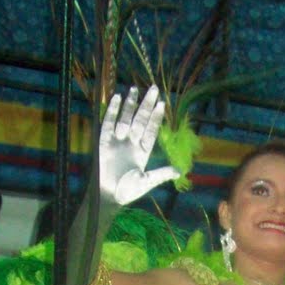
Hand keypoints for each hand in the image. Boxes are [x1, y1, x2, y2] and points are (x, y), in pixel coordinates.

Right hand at [98, 85, 178, 204]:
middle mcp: (132, 143)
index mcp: (143, 151)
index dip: (156, 117)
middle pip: (140, 119)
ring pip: (126, 118)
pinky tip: (117, 98)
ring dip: (131, 104)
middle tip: (153, 88)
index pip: (151, 130)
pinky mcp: (105, 141)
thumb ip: (161, 174)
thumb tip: (179, 171)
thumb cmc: (128, 191)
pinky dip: (113, 111)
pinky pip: (109, 123)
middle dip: (146, 105)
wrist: (109, 195)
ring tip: (135, 89)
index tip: (162, 103)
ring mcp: (118, 141)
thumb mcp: (147, 182)